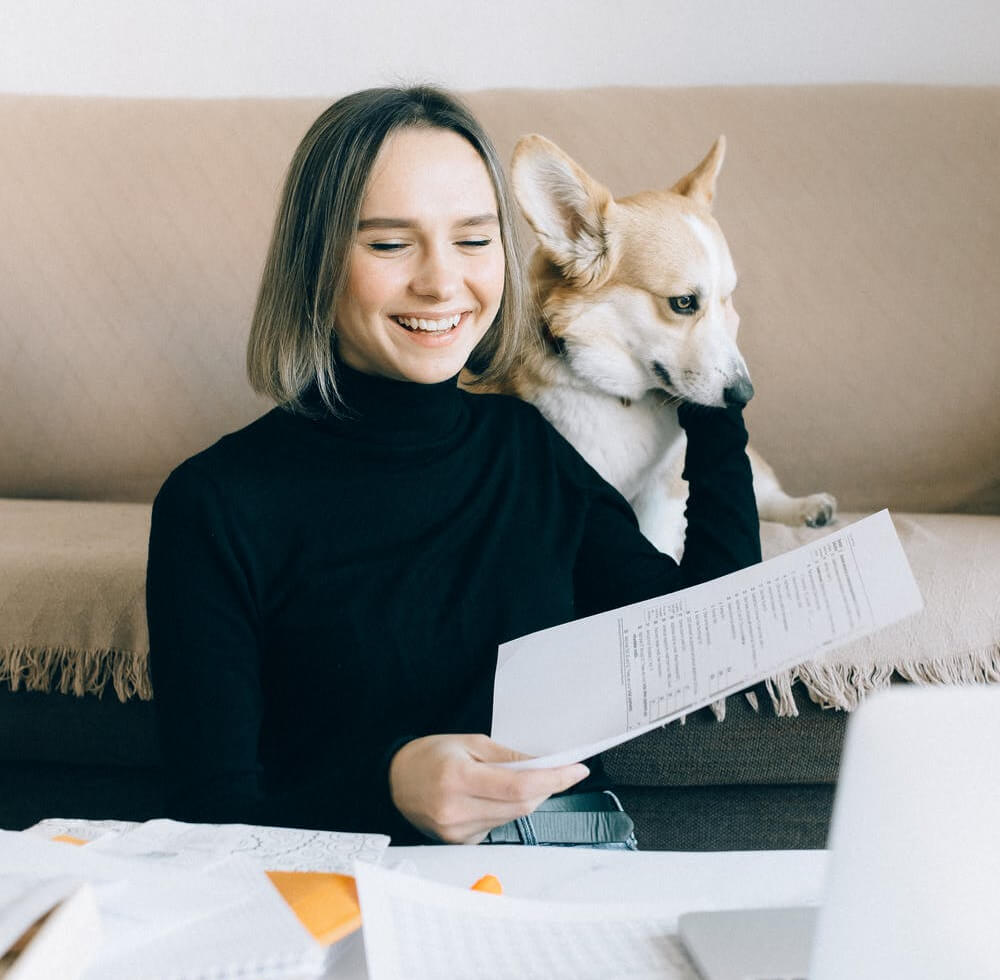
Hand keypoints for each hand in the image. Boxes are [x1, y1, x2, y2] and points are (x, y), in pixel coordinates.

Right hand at [388, 733, 589, 843]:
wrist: (394, 781)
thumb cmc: (429, 756)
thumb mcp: (469, 742)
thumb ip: (508, 756)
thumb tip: (544, 764)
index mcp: (458, 777)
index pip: (519, 784)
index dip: (554, 779)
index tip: (576, 770)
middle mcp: (456, 809)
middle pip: (521, 805)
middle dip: (547, 788)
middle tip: (560, 772)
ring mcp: (456, 831)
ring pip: (512, 817)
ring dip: (528, 799)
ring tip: (523, 779)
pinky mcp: (459, 842)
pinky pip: (497, 827)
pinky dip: (507, 810)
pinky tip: (496, 796)